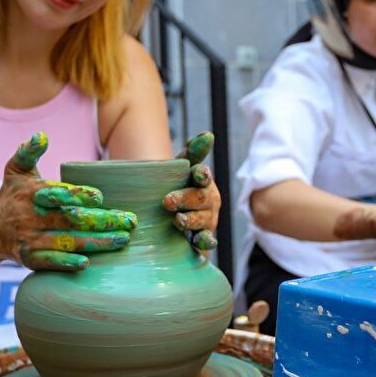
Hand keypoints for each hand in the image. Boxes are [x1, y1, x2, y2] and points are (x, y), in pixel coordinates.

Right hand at [0, 132, 136, 270]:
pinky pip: (50, 262)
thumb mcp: (16, 170)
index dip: (77, 195)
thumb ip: (28, 152)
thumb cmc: (13, 195)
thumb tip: (41, 136)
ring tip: (122, 239)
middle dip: (102, 221)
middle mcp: (30, 217)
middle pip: (70, 220)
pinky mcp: (29, 259)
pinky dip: (67, 263)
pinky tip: (87, 263)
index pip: (57, 194)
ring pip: (67, 241)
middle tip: (129, 221)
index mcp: (31, 193)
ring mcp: (30, 239)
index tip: (100, 197)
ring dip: (96, 243)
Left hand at [162, 131, 221, 251]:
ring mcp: (207, 219)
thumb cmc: (174, 187)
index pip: (203, 175)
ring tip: (178, 221)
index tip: (198, 173)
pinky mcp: (203, 237)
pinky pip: (206, 240)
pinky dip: (205, 241)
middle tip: (168, 201)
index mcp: (202, 180)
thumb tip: (209, 135)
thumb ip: (192, 152)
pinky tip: (201, 241)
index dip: (202, 175)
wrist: (167, 215)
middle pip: (201, 198)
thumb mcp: (178, 169)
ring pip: (203, 219)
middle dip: (186, 199)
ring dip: (192, 219)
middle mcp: (208, 199)